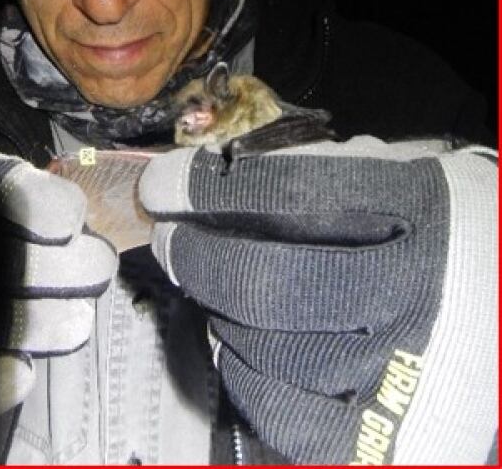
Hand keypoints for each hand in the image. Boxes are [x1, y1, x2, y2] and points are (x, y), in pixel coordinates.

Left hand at [140, 135, 496, 464]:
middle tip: (170, 240)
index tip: (163, 185)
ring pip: (263, 351)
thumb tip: (213, 174)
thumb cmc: (448, 237)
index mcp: (419, 216)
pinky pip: (282, 416)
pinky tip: (241, 344)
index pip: (288, 195)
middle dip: (196, 256)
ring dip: (217, 312)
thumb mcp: (401, 177)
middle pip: (264, 282)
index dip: (207, 190)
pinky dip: (244, 375)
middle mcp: (413, 299)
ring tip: (214, 288)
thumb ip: (319, 170)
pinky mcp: (384, 442)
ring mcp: (401, 380)